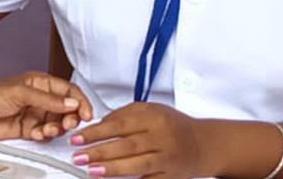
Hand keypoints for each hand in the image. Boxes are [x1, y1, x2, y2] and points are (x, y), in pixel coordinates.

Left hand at [0, 71, 93, 140]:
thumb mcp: (20, 93)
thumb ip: (47, 99)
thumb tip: (70, 103)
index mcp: (39, 83)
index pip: (68, 91)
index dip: (80, 101)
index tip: (87, 113)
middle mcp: (39, 98)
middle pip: (66, 109)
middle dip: (70, 117)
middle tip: (68, 124)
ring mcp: (33, 114)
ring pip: (57, 123)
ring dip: (57, 128)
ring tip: (49, 130)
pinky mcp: (27, 129)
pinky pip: (44, 133)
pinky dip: (44, 135)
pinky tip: (38, 134)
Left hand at [69, 102, 209, 177]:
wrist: (204, 144)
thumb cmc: (175, 126)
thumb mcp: (152, 110)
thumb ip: (125, 114)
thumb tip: (98, 124)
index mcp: (154, 118)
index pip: (119, 124)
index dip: (96, 132)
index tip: (77, 138)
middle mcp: (162, 137)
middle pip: (126, 145)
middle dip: (99, 151)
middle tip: (78, 156)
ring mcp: (167, 158)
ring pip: (138, 164)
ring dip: (113, 168)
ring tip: (92, 170)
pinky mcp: (171, 176)